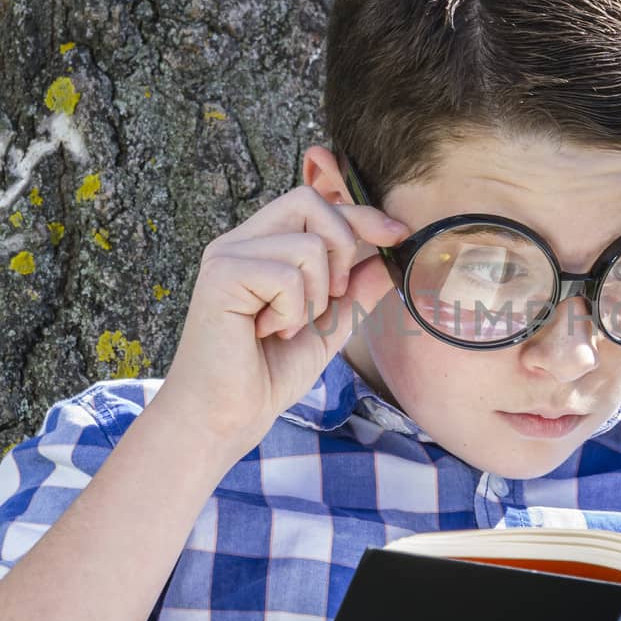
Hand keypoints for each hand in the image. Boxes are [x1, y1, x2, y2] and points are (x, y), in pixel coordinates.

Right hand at [157, 184, 409, 461]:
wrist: (227, 418)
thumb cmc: (268, 374)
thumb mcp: (328, 327)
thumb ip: (355, 291)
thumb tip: (389, 259)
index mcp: (261, 246)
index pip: (315, 204)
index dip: (360, 213)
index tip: (398, 233)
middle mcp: (239, 242)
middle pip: (310, 202)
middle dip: (342, 246)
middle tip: (330, 297)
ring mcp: (227, 255)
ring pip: (307, 245)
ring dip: (314, 297)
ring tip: (287, 327)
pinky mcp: (222, 275)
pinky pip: (288, 275)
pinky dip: (293, 312)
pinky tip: (269, 333)